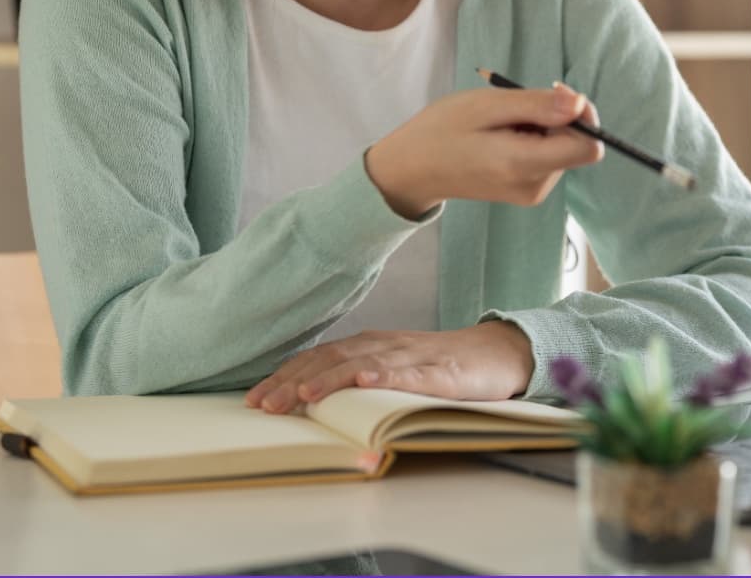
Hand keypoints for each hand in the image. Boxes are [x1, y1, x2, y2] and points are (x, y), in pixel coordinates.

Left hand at [244, 322, 536, 412]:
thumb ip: (357, 378)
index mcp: (369, 346)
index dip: (284, 376)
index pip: (317, 358)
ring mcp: (413, 356)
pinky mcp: (441, 371)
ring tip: (302, 396)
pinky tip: (366, 382)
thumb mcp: (393, 370)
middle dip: (293, 382)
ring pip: (364, 363)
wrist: (497, 353)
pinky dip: (386, 376)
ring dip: (330, 379)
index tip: (254, 400)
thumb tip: (309, 400)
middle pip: (331, 359)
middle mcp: (385, 345)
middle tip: (263, 405)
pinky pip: (410, 373)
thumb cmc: (441, 367)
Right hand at [365, 82, 601, 217]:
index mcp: (525, 166)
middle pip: (577, 145)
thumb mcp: (487, 106)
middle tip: (513, 106)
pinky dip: (534, 140)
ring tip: (501, 124)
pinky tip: (502, 137)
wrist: (412, 169)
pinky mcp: (527, 192)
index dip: (582, 116)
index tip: (553, 95)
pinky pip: (549, 158)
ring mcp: (532, 193)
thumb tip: (581, 103)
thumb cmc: (442, 130)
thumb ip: (537, 105)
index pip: (589, 147)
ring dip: (542, 127)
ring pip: (563, 149)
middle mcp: (536, 186)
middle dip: (556, 118)